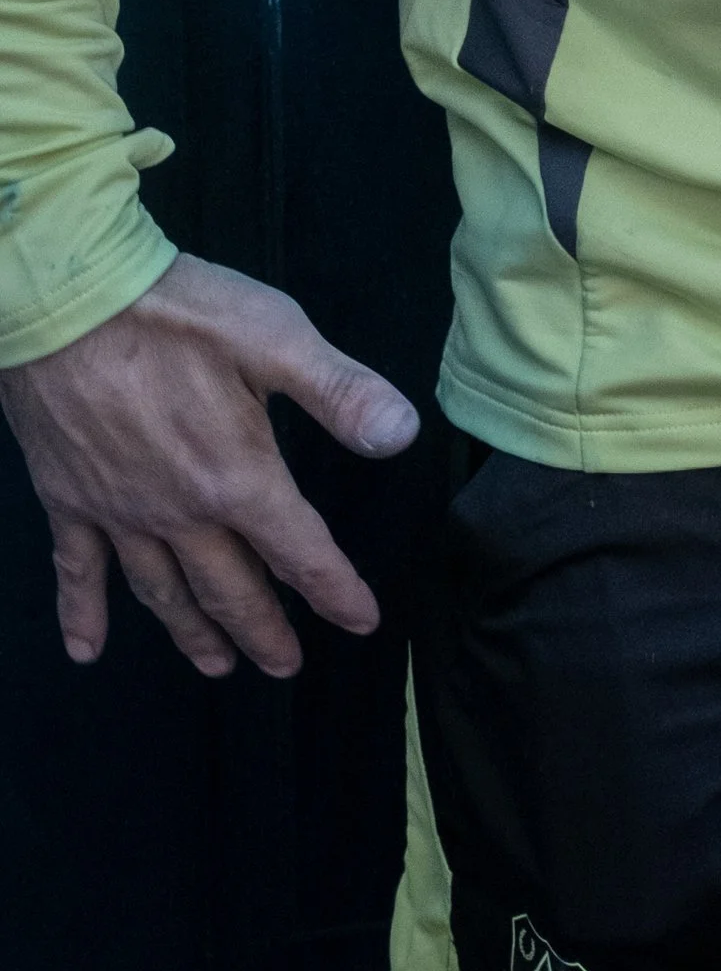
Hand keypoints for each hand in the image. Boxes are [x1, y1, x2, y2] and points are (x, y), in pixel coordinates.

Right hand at [0, 252, 420, 679]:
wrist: (66, 304)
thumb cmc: (176, 312)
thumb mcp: (277, 337)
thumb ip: (341, 393)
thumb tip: (403, 436)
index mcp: (237, 478)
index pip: (299, 552)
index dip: (335, 591)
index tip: (361, 622)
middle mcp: (178, 513)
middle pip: (231, 589)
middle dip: (265, 630)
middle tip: (286, 665)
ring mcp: (119, 513)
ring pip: (163, 592)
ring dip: (193, 633)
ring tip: (217, 666)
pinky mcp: (68, 500)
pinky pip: (77, 572)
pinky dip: (83, 615)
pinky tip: (86, 651)